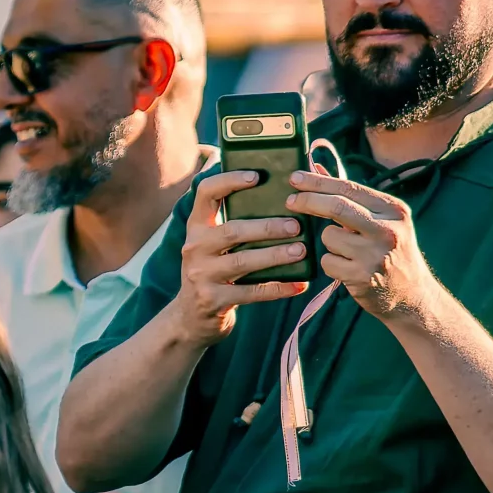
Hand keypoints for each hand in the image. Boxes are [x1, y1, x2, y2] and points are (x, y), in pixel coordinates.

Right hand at [165, 170, 310, 345]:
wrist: (191, 317)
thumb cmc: (214, 271)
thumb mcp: (213, 245)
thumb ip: (234, 222)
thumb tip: (278, 194)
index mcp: (196, 227)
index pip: (205, 193)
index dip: (229, 180)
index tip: (257, 176)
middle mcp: (194, 247)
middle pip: (232, 231)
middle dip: (267, 227)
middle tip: (296, 225)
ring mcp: (201, 275)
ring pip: (242, 261)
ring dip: (275, 255)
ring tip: (301, 251)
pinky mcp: (212, 300)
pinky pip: (251, 292)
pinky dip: (277, 288)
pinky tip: (299, 284)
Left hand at [286, 171, 437, 321]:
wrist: (412, 296)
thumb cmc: (391, 252)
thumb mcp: (383, 221)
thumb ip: (351, 197)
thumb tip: (317, 170)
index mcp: (394, 210)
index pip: (349, 188)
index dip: (317, 182)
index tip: (295, 178)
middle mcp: (387, 230)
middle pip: (336, 206)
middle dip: (308, 201)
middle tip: (289, 201)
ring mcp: (375, 255)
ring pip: (328, 236)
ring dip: (329, 242)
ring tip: (348, 252)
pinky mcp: (362, 277)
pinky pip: (327, 262)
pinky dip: (331, 264)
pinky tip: (348, 269)